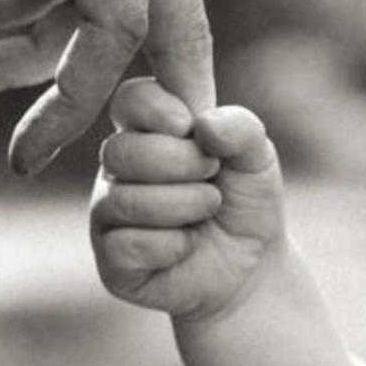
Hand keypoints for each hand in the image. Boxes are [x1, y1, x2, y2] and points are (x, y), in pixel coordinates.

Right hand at [91, 77, 286, 321]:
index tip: (191, 127)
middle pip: (119, 151)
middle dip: (180, 163)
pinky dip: (171, 246)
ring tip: (208, 207)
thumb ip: (239, 128)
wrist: (252, 265)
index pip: (129, 100)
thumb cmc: (245, 199)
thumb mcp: (257, 157)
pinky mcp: (110, 259)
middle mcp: (118, 167)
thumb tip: (202, 125)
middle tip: (212, 174)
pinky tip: (187, 246)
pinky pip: (125, 246)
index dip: (159, 109)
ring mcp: (108, 212)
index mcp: (145, 129)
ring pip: (122, 200)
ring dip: (182, 205)